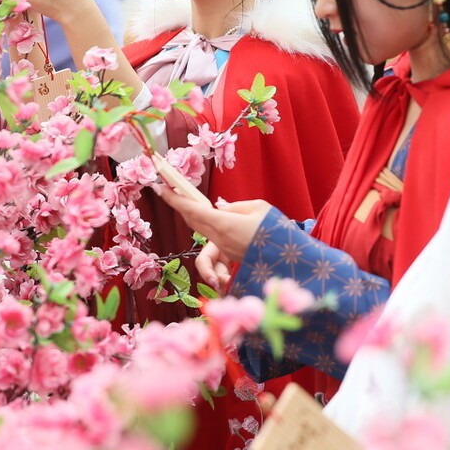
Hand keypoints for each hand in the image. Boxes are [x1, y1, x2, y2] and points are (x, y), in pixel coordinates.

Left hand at [154, 189, 270, 279]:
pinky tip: (203, 213)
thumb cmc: (277, 231)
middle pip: (191, 219)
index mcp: (224, 224)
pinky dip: (203, 222)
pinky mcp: (229, 254)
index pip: (192, 209)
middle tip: (166, 189)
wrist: (289, 262)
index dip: (174, 199)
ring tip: (183, 198)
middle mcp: (219, 238)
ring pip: (199, 228)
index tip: (160, 187)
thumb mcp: (259, 209)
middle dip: (177, 204)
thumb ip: (236, 207)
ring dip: (189, 213)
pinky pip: (210, 235)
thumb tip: (220, 207)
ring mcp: (223, 248)